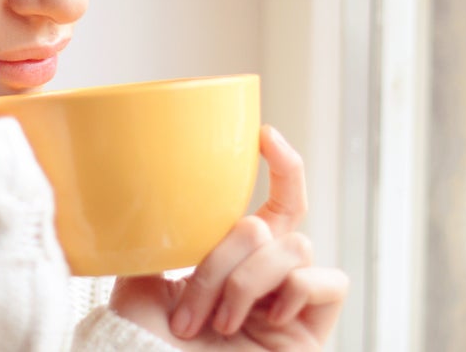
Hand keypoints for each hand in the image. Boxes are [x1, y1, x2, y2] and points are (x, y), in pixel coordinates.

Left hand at [110, 126, 347, 349]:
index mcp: (231, 262)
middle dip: (223, 259)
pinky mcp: (316, 333)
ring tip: (212, 325)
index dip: (282, 166)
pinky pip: (327, 280)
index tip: (264, 134)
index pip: (273, 204)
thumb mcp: (138, 284)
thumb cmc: (142, 348)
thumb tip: (147, 198)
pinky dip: (292, 290)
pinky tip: (262, 322)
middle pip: (271, 223)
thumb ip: (156, 241)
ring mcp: (292, 307)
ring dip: (243, 280)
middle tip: (189, 309)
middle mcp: (267, 280)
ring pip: (291, 247)